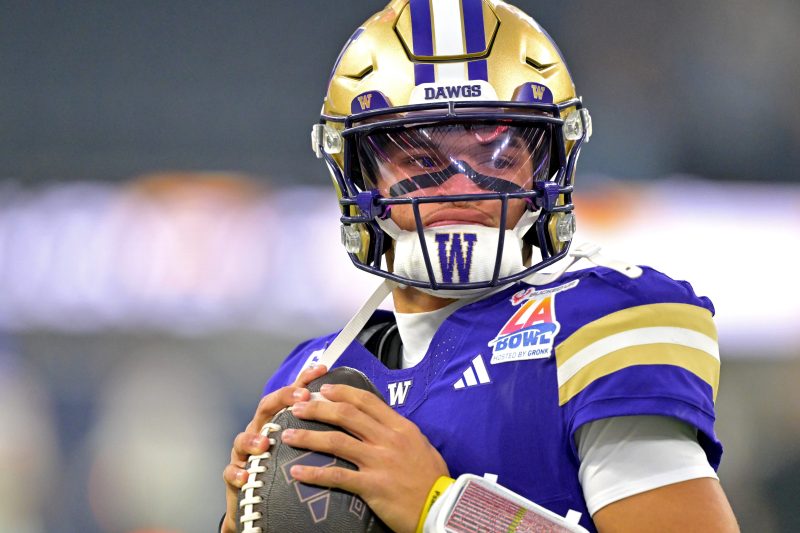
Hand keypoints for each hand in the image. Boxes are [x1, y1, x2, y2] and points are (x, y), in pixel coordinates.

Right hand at [220, 364, 328, 532]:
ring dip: (253, 438)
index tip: (321, 370)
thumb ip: (322, 431)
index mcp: (279, 422)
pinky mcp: (235, 477)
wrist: (260, 507)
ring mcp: (244, 453)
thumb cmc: (286, 473)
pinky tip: (245, 475)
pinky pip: (230, 473)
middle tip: (301, 398)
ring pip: (242, 439)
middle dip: (282, 399)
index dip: (304, 380)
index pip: (291, 396)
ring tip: (264, 442)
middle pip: (266, 407)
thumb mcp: (305, 449)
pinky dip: (236, 473)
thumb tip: (352, 415)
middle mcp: (260, 431)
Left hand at [282, 382, 449, 532]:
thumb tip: (381, 423)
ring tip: (288, 435)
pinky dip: (314, 473)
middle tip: (297, 407)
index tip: (323, 389)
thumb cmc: (433, 478)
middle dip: (317, 408)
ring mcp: (379, 461)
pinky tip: (297, 472)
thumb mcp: (420, 445)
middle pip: (346, 415)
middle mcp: (388, 439)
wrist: (442, 507)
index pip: (366, 400)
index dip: (341, 392)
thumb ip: (400, 432)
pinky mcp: (372, 485)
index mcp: (400, 427)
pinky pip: (337, 476)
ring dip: (308, 437)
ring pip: (336, 441)